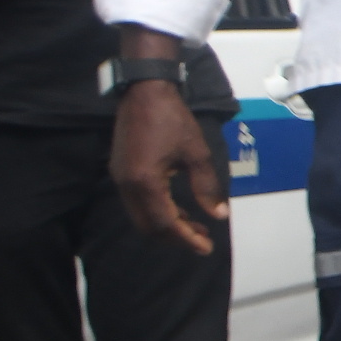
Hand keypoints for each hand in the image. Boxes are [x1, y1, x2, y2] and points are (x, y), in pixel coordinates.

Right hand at [110, 77, 226, 253]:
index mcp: (146, 182)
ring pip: (142, 217)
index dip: (185, 239)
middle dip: (176, 237)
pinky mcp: (121, 172)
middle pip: (149, 226)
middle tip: (203, 241)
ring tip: (196, 228)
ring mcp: (120, 179)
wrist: (144, 93)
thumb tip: (219, 215)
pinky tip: (179, 211)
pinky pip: (138, 203)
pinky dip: (158, 211)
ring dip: (168, 225)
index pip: (165, 223)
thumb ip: (207, 187)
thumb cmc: (173, 120)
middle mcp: (127, 185)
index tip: (205, 248)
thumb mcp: (196, 153)